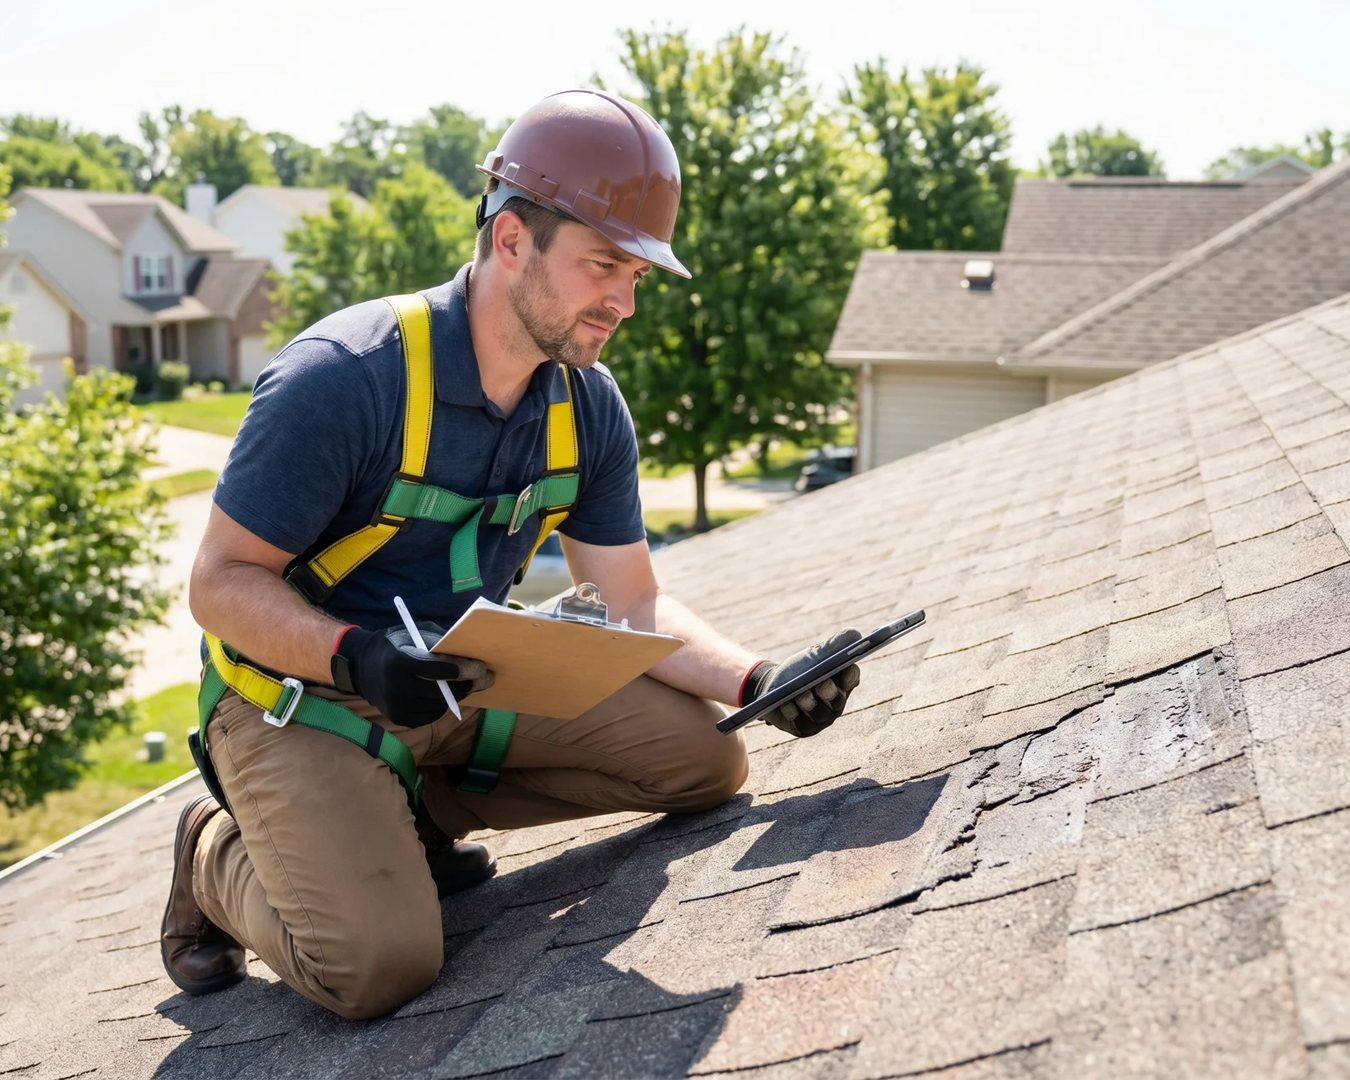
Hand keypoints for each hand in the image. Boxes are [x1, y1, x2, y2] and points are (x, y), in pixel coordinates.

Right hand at [331, 622, 492, 727]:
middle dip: (467, 684)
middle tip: (486, 679)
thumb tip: (469, 651)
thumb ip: (439, 643)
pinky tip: (446, 695)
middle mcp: (396, 687)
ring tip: (468, 685)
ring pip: (439, 705)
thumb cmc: (395, 645)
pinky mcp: (399, 718)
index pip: (438, 669)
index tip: (481, 667)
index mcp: (400, 662)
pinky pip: (430, 715)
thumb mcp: (413, 634)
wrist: (362, 667)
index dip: (463, 669)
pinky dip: (442, 705)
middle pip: (443, 690)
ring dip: (457, 695)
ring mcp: (397, 706)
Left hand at [742, 628, 862, 737]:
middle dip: (830, 692)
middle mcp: (835, 704)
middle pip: (837, 700)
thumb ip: (833, 645)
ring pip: (818, 713)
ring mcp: (820, 719)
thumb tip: (855, 633)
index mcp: (842, 683)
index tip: (847, 666)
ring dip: (808, 702)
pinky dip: (791, 711)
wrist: (773, 685)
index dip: (850, 674)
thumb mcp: (814, 655)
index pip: (852, 679)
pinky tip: (784, 703)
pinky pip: (799, 722)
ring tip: (799, 694)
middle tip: (822, 684)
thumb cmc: (799, 669)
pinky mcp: (803, 729)